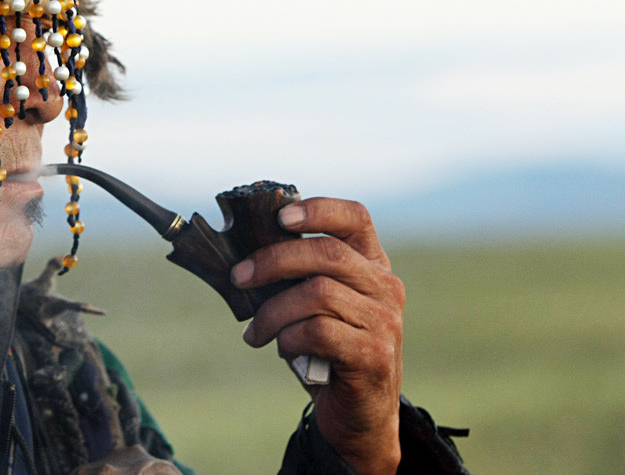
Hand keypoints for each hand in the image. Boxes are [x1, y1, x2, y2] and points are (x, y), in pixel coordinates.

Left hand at [231, 198, 403, 474]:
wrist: (359, 415)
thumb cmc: (326, 350)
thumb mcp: (312, 305)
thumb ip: (295, 277)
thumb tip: (242, 257)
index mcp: (372, 264)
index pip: (356, 217)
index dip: (318, 210)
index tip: (280, 217)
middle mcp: (385, 286)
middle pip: (327, 253)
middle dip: (273, 261)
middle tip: (238, 277)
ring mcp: (385, 320)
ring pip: (317, 294)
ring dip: (272, 312)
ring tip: (255, 332)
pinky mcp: (375, 354)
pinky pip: (318, 331)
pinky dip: (289, 338)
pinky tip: (281, 349)